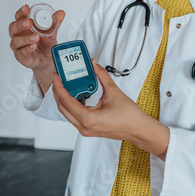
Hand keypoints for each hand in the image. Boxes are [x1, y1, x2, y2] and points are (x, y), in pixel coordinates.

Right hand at [9, 5, 64, 91]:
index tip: (26, 8)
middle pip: (13, 27)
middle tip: (29, 22)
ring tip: (35, 37)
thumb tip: (61, 13)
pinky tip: (33, 46)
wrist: (47, 59)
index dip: (21, 12)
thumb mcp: (51, 31)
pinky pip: (21, 52)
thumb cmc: (45, 43)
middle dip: (20, 24)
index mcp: (24, 26)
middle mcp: (19, 35)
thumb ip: (55, 22)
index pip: (19, 17)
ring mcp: (18, 46)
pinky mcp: (21, 56)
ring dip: (25, 38)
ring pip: (16, 41)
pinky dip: (27, 49)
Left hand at [52, 60, 169, 159]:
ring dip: (64, 99)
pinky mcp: (89, 129)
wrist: (138, 129)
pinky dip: (72, 105)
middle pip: (62, 107)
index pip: (66, 100)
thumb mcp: (113, 92)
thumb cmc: (129, 117)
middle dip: (58, 92)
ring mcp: (85, 129)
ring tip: (66, 85)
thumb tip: (94, 65)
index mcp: (88, 118)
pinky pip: (74, 116)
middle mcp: (84, 126)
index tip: (56, 76)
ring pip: (67, 113)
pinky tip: (78, 95)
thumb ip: (101, 76)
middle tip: (58, 78)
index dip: (59, 86)